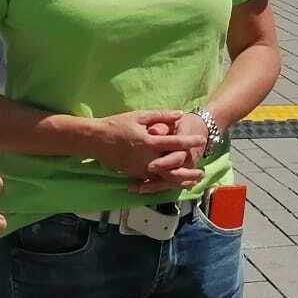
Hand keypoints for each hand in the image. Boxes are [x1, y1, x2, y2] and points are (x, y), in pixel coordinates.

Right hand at [90, 111, 208, 191]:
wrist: (95, 140)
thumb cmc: (117, 125)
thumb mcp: (139, 116)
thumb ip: (161, 116)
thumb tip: (180, 114)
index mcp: (149, 142)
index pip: (175, 143)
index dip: (190, 141)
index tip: (201, 139)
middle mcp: (146, 158)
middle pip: (173, 168)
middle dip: (189, 171)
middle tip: (202, 172)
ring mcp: (140, 169)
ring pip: (164, 179)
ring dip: (180, 180)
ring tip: (192, 181)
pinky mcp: (134, 174)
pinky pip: (152, 181)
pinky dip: (165, 183)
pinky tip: (175, 183)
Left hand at [130, 111, 216, 193]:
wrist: (198, 131)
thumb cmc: (182, 125)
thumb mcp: (174, 122)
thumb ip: (163, 126)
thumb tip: (152, 131)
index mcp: (187, 147)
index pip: (177, 158)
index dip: (165, 163)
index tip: (150, 167)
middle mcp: (188, 161)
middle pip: (175, 175)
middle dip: (158, 181)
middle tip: (142, 184)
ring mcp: (186, 170)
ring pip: (173, 183)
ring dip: (156, 187)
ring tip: (139, 189)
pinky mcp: (181, 175)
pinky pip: (171, 184)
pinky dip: (158, 188)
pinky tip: (143, 189)